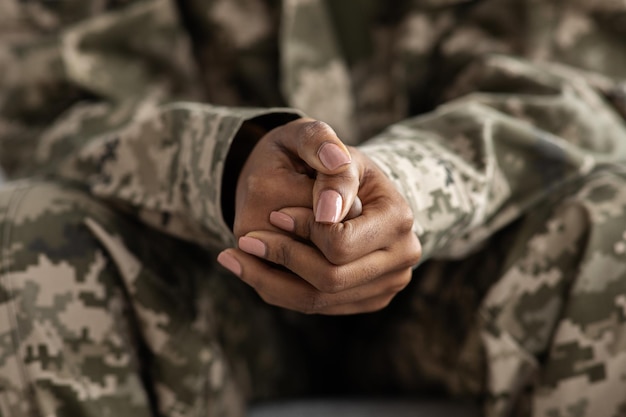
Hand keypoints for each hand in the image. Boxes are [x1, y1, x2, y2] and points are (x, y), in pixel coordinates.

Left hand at [219, 140, 421, 314]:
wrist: (349, 190)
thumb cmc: (331, 164)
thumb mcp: (322, 144)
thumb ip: (324, 156)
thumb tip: (327, 210)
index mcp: (398, 218)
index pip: (341, 242)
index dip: (303, 229)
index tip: (275, 214)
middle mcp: (401, 257)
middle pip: (331, 279)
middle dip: (283, 258)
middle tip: (245, 240)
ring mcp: (385, 285)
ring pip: (317, 301)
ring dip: (268, 281)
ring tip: (232, 258)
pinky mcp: (365, 299)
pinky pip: (313, 306)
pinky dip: (276, 289)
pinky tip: (249, 268)